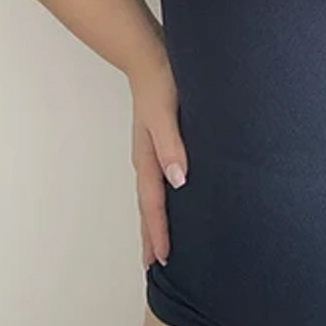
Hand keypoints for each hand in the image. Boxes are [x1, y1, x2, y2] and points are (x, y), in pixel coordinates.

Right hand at [126, 52, 187, 268]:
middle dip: (152, 236)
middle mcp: (147, 160)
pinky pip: (157, 180)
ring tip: (159, 243)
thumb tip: (178, 180)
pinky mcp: (158, 143)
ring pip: (151, 196)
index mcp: (147, 158)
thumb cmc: (161, 84)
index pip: (153, 205)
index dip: (159, 232)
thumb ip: (172, 145)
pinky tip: (172, 201)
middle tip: (156, 267)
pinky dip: (160, 200)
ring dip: (154, 221)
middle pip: (147, 207)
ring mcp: (150, 153)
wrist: (149, 58)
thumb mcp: (166, 114)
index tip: (164, 259)